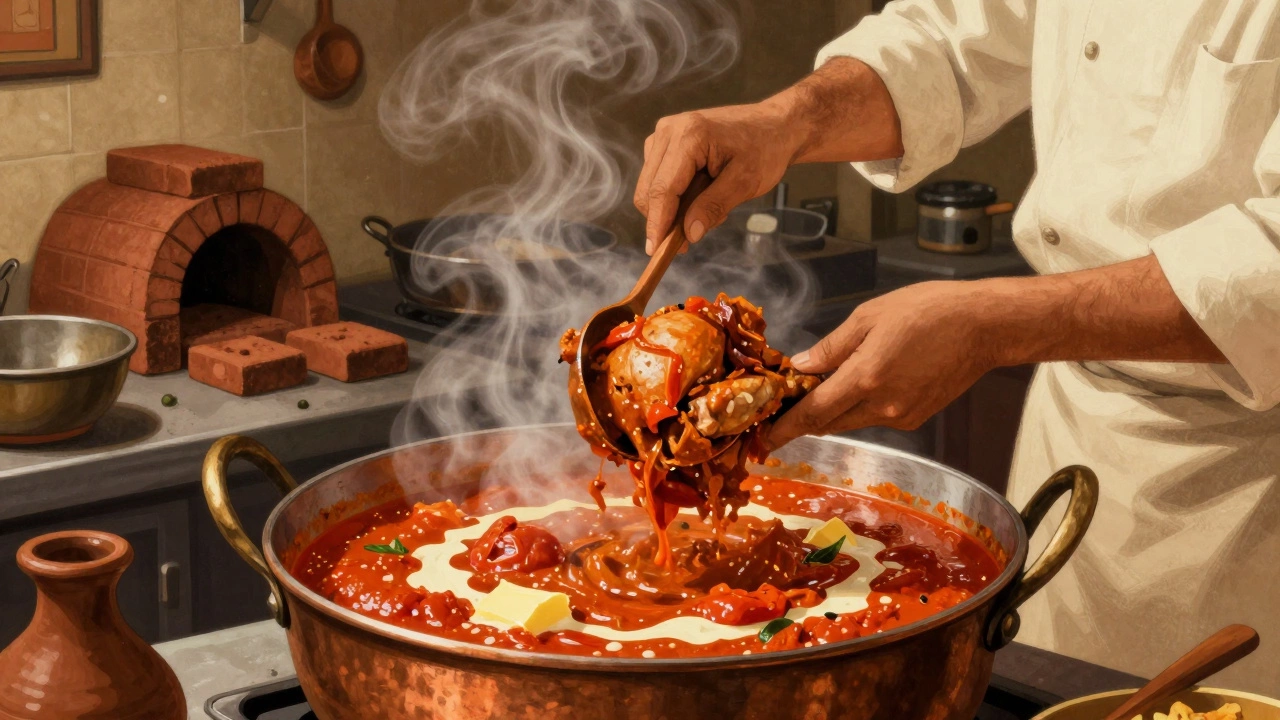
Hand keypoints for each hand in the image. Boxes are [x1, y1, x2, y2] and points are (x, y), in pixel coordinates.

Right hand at [634, 101, 805, 253]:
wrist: (773, 125)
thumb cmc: (765, 148)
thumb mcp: (746, 182)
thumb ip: (714, 207)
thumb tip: (689, 234)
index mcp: (689, 135)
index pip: (662, 188)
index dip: (657, 223)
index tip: (655, 251)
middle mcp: (669, 130)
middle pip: (649, 189)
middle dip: (665, 219)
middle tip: (694, 235)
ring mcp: (664, 134)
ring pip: (650, 187)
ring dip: (672, 208)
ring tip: (708, 207)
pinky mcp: (665, 142)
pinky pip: (657, 179)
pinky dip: (675, 196)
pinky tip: (701, 194)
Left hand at [767, 281, 999, 448]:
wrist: (984, 326)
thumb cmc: (928, 310)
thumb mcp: (870, 316)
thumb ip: (832, 347)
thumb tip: (800, 367)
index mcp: (865, 378)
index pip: (813, 414)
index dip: (786, 428)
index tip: (765, 438)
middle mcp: (882, 406)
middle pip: (830, 423)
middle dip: (804, 420)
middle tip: (782, 412)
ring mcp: (901, 415)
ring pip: (853, 420)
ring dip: (832, 411)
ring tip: (818, 392)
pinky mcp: (917, 417)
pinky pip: (876, 417)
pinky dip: (860, 406)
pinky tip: (862, 385)